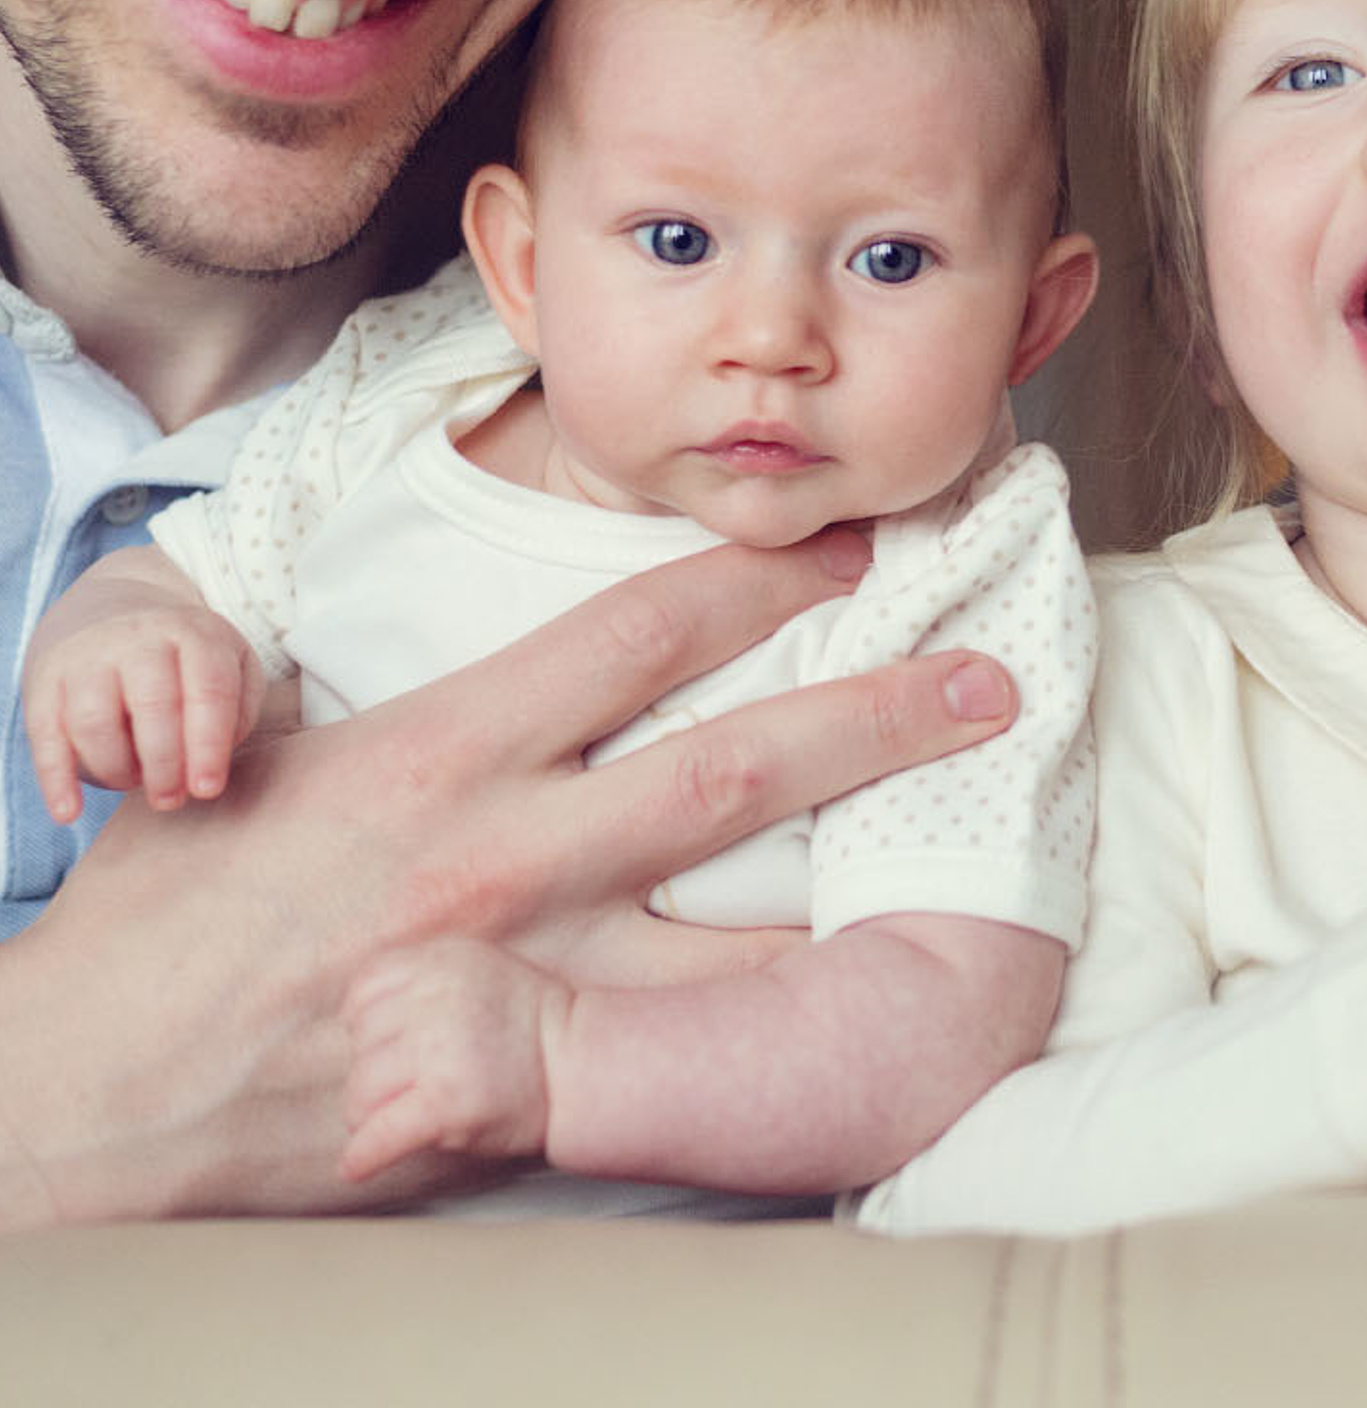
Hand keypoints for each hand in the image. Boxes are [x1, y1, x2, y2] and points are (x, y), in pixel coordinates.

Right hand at [0, 530, 1015, 1222]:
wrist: (82, 1103)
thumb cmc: (161, 921)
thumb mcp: (242, 757)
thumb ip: (357, 689)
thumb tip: (420, 642)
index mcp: (438, 746)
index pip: (632, 631)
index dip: (755, 578)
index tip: (851, 547)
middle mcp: (502, 849)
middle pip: (732, 762)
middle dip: (878, 715)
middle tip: (991, 684)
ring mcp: (520, 977)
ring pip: (738, 912)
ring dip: (864, 875)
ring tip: (981, 845)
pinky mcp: (515, 1084)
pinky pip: (680, 1050)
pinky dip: (776, 1026)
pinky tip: (867, 1009)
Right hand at [24, 599, 261, 820]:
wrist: (112, 607)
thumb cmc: (184, 655)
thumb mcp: (228, 662)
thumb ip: (238, 709)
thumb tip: (215, 761)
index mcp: (195, 634)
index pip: (208, 689)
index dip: (208, 745)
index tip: (207, 789)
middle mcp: (140, 640)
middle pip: (153, 704)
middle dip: (164, 763)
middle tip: (170, 799)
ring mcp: (88, 658)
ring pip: (95, 721)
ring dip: (116, 768)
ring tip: (133, 783)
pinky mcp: (46, 682)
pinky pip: (45, 735)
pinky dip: (56, 778)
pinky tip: (68, 812)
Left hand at [341, 939, 564, 1182]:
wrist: (579, 1063)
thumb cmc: (529, 1023)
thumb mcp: (480, 969)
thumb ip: (425, 979)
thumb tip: (355, 1018)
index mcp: (444, 960)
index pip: (363, 989)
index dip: (369, 1021)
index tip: (391, 1040)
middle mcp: (438, 997)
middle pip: (359, 1045)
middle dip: (377, 1071)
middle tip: (414, 1082)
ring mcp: (441, 1050)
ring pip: (360, 1093)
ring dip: (375, 1113)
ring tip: (409, 1114)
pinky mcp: (446, 1103)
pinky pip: (378, 1136)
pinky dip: (364, 1156)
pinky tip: (361, 1165)